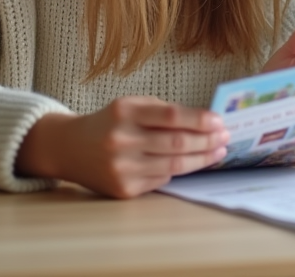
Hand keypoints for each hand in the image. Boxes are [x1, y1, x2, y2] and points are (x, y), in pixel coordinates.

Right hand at [15, 96, 228, 198]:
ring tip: (217, 151)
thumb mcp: (129, 106)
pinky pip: (161, 180)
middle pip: (176, 143)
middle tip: (225, 137)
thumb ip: (162, 111)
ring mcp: (121, 167)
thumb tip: (204, 121)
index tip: (219, 121)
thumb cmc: (108, 123)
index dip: (199, 119)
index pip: (171, 116)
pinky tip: (192, 163)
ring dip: (201, 159)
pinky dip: (179, 171)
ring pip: (173, 165)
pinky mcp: (123, 189)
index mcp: (124, 112)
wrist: (69, 148)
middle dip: (206, 140)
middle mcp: (121, 140)